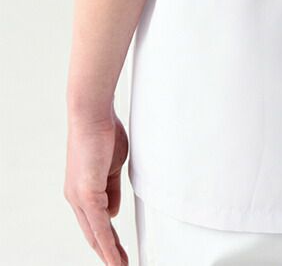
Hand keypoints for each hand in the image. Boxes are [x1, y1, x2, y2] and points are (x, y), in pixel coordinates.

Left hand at [64, 108, 128, 264]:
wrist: (93, 115)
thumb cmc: (104, 133)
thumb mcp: (113, 167)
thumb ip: (112, 190)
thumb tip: (112, 212)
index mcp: (84, 189)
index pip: (96, 221)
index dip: (107, 238)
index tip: (119, 250)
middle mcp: (77, 196)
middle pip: (93, 233)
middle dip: (108, 251)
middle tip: (120, 264)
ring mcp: (79, 196)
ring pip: (95, 233)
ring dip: (109, 253)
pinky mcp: (86, 193)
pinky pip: (98, 225)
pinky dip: (108, 243)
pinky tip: (115, 256)